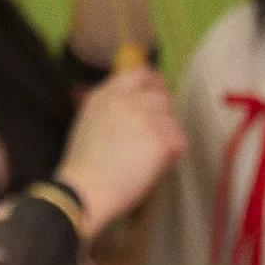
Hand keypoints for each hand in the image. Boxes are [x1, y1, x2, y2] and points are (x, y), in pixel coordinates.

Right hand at [52, 66, 185, 238]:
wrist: (84, 191)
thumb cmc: (84, 165)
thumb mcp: (89, 120)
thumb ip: (112, 105)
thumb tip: (137, 101)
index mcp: (106, 94)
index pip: (141, 74)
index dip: (154, 84)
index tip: (158, 94)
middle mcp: (127, 99)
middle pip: (162, 97)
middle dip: (162, 116)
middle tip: (154, 137)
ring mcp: (145, 117)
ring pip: (173, 121)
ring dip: (167, 138)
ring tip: (148, 157)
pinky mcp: (160, 139)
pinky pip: (180, 142)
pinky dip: (172, 156)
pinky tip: (153, 166)